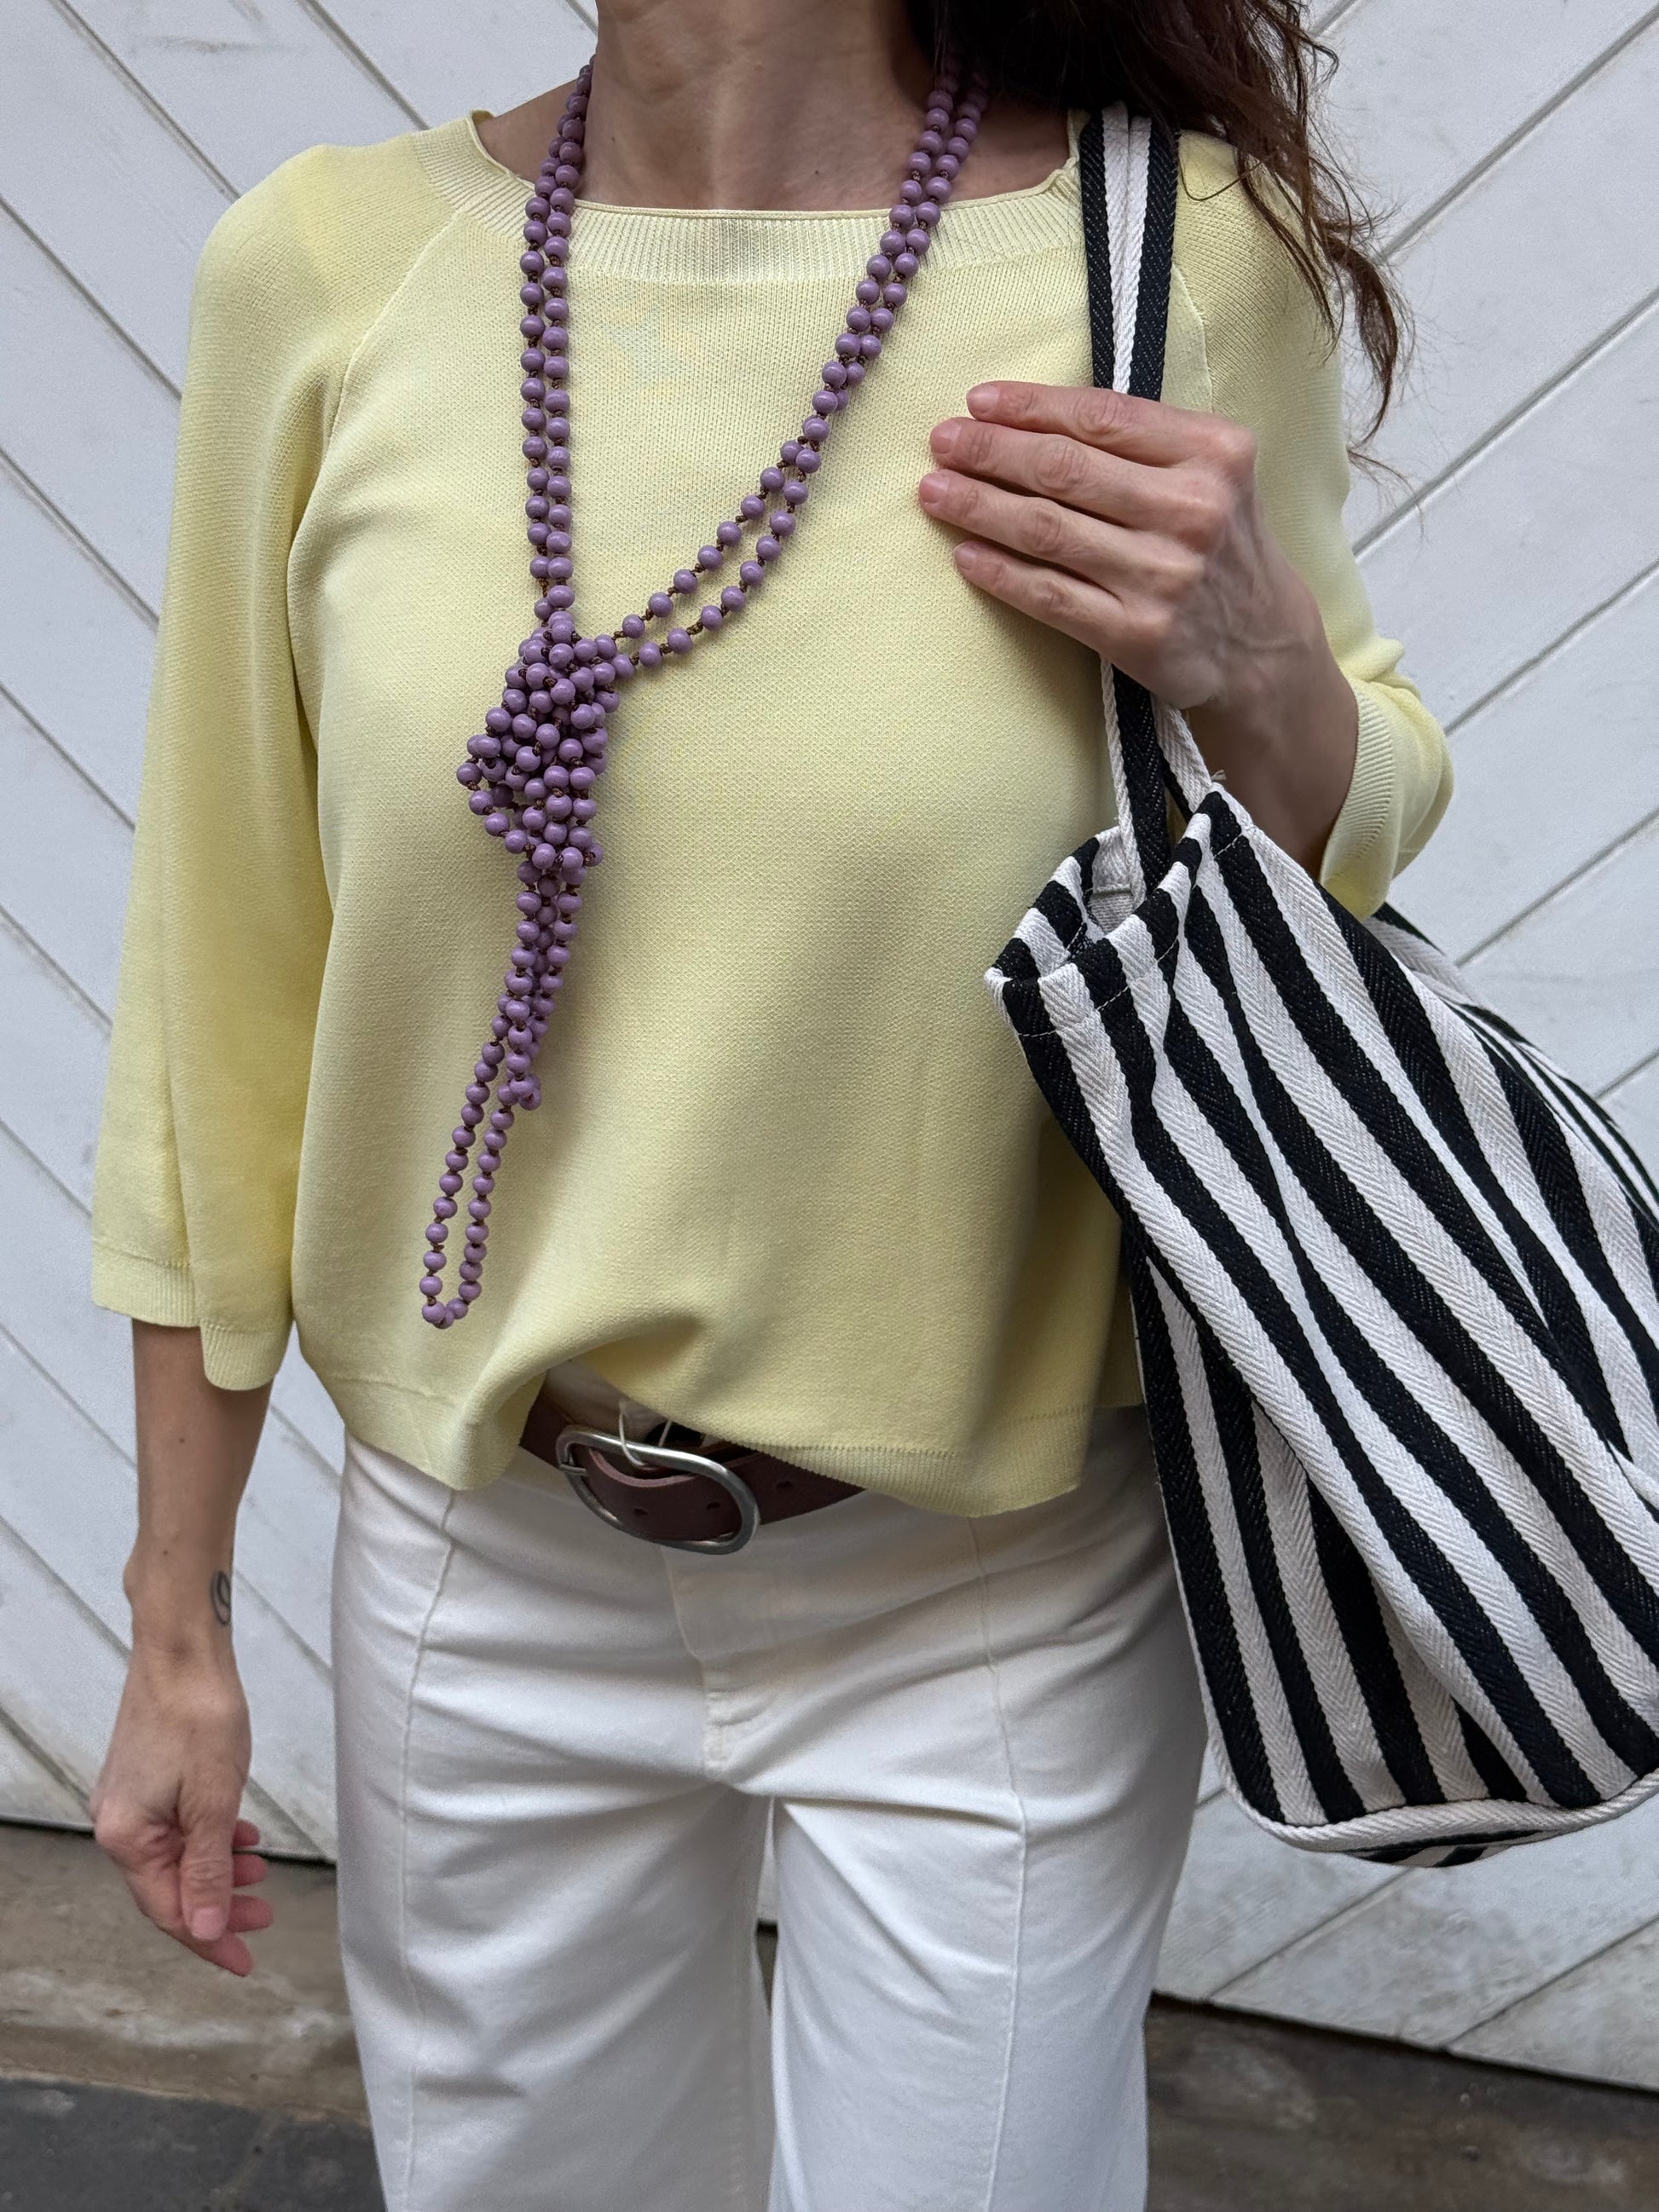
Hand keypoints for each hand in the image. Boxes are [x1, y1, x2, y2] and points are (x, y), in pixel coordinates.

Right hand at [91, 1644, 270, 1976]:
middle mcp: (119, 1823)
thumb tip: (205, 1927)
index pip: (169, 1909)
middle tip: (264, 1917)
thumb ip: (208, 1869)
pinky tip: (243, 1837)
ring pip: (179, 1855)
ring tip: (262, 1875)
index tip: (245, 1961)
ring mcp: (131, 1800)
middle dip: (219, 1905)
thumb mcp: (213, 1801)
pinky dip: (212, 1837)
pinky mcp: (147, 1778)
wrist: (182, 1650)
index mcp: (127, 1837)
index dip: (209, 1938)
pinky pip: (179, 1825)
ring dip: (220, 1870)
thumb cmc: (198, 1716)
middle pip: (172, 1886)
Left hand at [919, 381, 1357, 871]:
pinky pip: (1050, 596)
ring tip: (935, 491)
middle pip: (1066, 470)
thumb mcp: (1209, 474)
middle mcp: (1192, 511)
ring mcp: (1163, 577)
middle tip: (942, 441)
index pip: (1102, 417)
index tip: (978, 401)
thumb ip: (1143, 441)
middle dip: (991, 450)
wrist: (1261, 645)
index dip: (1031, 406)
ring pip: (1049, 530)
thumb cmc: (1218, 544)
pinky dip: (1000, 572)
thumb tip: (1030, 416)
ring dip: (980, 506)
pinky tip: (964, 553)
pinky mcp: (1137, 634)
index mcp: (1213, 454)